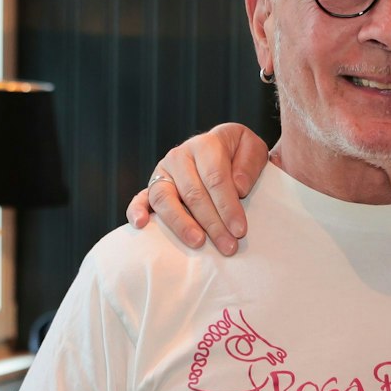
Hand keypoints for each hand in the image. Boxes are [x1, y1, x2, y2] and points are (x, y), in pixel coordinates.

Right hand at [125, 123, 267, 254]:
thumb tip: (238, 188)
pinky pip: (140, 198)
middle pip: (193, 193)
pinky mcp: (152, 186)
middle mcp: (180, 156)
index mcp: (206, 144)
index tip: (240, 230)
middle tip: (228, 246)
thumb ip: (249, 164)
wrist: (223, 151)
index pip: (215, 178)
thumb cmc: (240, 156)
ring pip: (165, 198)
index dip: (228, 205)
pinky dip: (136, 210)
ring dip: (181, 223)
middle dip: (212, 223)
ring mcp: (163, 171)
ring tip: (198, 242)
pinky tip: (142, 225)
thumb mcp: (254, 150)